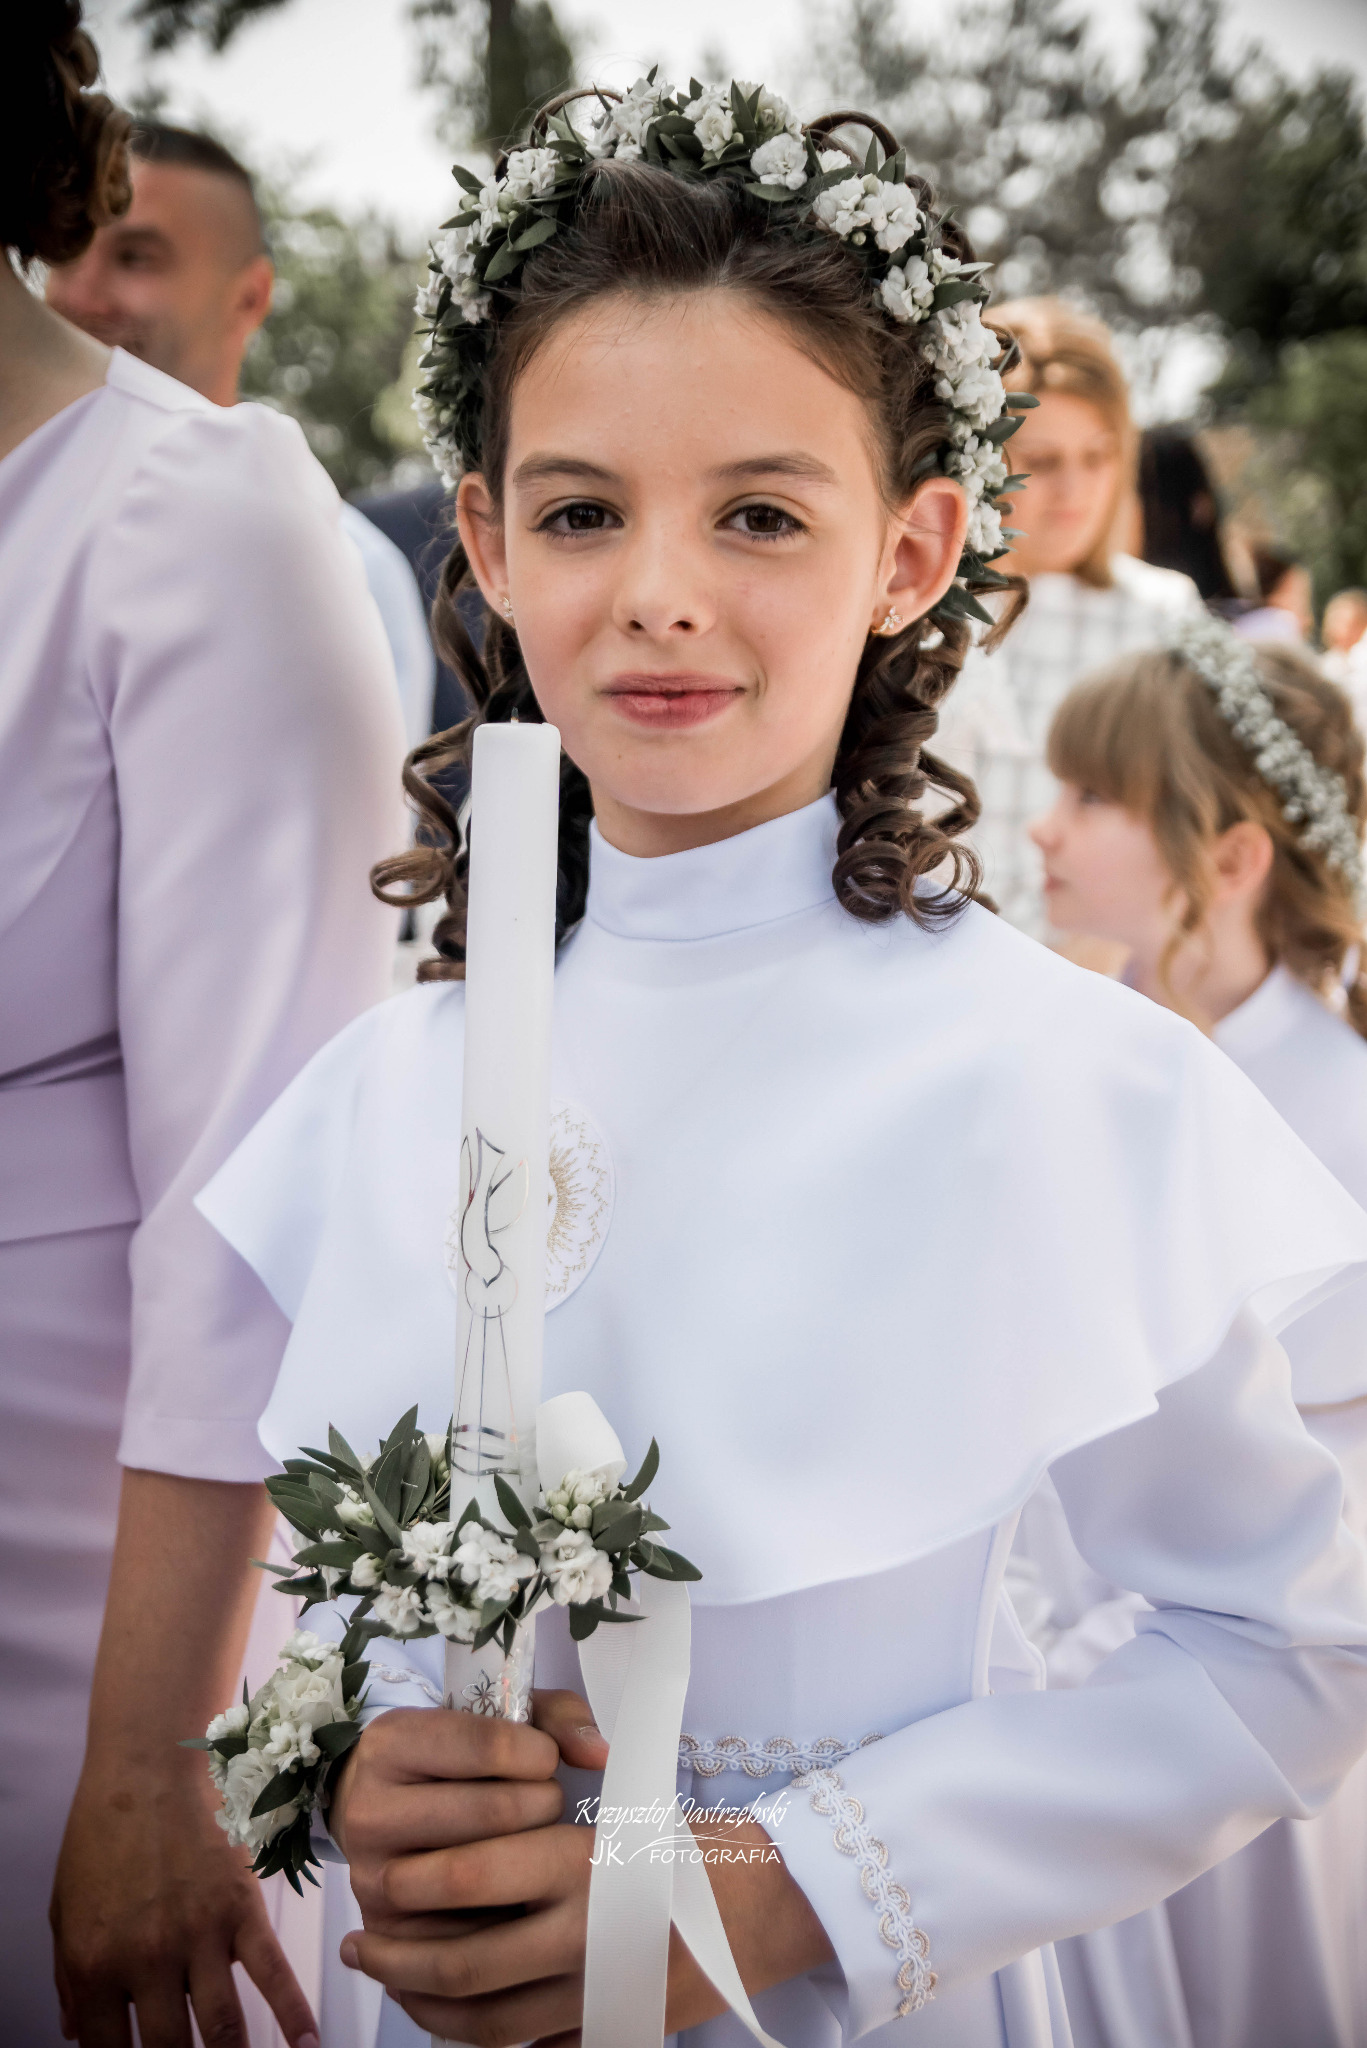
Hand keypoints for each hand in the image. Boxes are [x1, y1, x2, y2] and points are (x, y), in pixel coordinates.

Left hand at [51, 1756, 317, 2047]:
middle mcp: (147, 1961)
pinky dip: (294, 2013)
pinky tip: (306, 2043)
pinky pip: (272, 1973)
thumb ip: (69, 1978)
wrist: (148, 1767)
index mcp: (95, 1965)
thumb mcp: (65, 1909)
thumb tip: (76, 2031)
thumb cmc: (101, 1832)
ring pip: (224, 2026)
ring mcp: (200, 1936)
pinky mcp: (241, 1910)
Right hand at [329, 1692, 600, 1934]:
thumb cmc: (453, 1762)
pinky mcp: (390, 1932)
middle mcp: (369, 1810)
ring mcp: (373, 1877)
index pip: (490, 1745)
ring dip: (530, 1854)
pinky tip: (512, 1887)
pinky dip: (507, 1908)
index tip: (543, 1758)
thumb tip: (599, 1753)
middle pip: (497, 1811)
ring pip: (485, 1871)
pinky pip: (474, 1928)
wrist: (379, 1818)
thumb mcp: (492, 1718)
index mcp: (391, 1744)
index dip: (538, 1752)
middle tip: (542, 1802)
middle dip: (543, 1804)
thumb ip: (553, 1716)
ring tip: (527, 1838)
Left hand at [337, 1690, 833, 2044]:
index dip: (407, 1886)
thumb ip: (546, 1820)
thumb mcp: (618, 1805)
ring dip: (425, 2008)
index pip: (465, 1879)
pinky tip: (453, 2017)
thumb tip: (466, 1834)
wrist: (770, 1905)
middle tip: (360, 1948)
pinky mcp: (612, 2030)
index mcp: (578, 1863)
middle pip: (462, 1964)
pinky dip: (479, 2037)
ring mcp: (596, 1993)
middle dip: (397, 1961)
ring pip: (485, 2022)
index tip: (375, 1881)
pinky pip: (526, 2047)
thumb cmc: (687, 1840)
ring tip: (394, 1985)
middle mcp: (580, 1933)